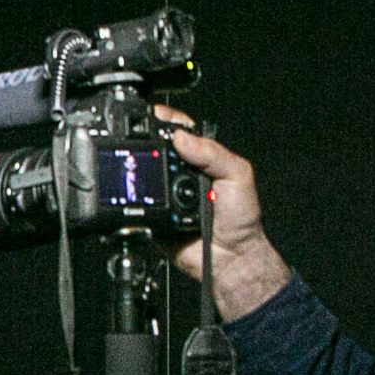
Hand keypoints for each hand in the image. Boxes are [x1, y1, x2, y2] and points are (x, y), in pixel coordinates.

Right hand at [154, 106, 292, 322]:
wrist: (230, 258)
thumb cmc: (241, 219)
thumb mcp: (238, 176)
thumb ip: (214, 154)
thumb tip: (182, 138)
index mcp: (201, 159)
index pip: (179, 130)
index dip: (165, 121)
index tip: (153, 116)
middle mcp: (179, 173)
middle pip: (154, 149)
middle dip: (142, 141)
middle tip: (137, 138)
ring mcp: (163, 194)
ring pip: (142, 174)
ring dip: (137, 170)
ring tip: (136, 163)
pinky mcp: (152, 215)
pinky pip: (136, 203)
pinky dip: (133, 198)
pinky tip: (135, 192)